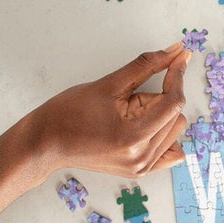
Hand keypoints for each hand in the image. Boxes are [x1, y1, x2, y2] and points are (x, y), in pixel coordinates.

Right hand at [21, 43, 191, 180]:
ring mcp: (141, 168)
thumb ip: (147, 65)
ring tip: (130, 112)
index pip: (174, 101)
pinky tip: (149, 123)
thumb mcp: (110, 83)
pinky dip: (165, 132)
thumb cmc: (70, 112)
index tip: (178, 56)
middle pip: (176, 114)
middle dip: (162, 95)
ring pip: (174, 129)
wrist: (45, 143)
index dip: (177, 74)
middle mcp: (142, 158)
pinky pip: (170, 150)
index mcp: (135, 137)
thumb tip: (175, 51)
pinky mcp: (138, 171)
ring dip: (161, 112)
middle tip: (132, 94)